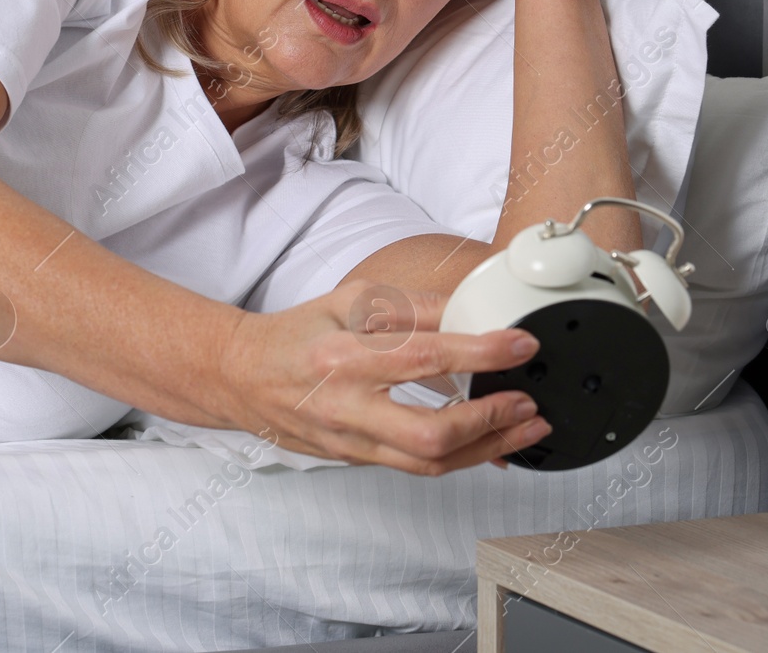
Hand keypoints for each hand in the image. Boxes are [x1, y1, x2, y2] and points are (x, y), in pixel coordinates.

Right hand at [218, 278, 551, 475]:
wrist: (241, 377)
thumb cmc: (294, 335)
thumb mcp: (348, 300)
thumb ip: (411, 307)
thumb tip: (470, 312)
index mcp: (344, 355)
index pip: (422, 356)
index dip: (480, 352)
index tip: (520, 345)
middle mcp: (346, 405)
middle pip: (430, 434)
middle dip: (490, 421)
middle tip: (526, 401)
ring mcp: (350, 441)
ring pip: (429, 462)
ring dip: (487, 448)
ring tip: (524, 428)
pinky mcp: (356, 460)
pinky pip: (416, 467)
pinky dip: (461, 456)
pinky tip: (490, 443)